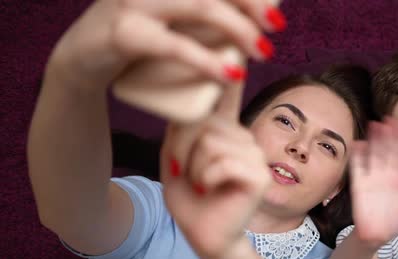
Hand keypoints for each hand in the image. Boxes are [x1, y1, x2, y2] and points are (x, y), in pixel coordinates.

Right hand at [47, 0, 280, 91]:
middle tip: (277, 25)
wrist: (82, 60)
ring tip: (264, 52)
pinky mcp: (124, 32)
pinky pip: (176, 46)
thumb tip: (254, 16)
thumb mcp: (170, 16)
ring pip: (202, 6)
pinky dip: (207, 61)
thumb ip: (198, 10)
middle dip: (251, 2)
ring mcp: (135, 1)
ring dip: (240, 29)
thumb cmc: (139, 38)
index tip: (274, 5)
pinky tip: (231, 75)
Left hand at [159, 83, 270, 258]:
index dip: (229, 67)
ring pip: (209, 142)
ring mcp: (256, 154)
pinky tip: (211, 191)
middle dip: (184, 151)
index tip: (236, 42)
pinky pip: (220, 162)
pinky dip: (205, 179)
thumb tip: (187, 103)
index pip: (227, 94)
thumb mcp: (175, 159)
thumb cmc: (191, 200)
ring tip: (201, 185)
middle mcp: (245, 137)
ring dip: (194, 168)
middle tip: (186, 175)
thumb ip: (181, 130)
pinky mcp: (258, 174)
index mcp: (227, 132)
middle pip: (203, 124)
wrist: (207, 237)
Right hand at [350, 117, 397, 249]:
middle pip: (389, 150)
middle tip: (392, 120)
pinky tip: (359, 143)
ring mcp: (373, 178)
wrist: (376, 236)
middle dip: (391, 135)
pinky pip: (357, 167)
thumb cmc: (396, 222)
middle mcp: (387, 174)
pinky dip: (357, 155)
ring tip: (376, 125)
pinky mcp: (359, 184)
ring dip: (375, 140)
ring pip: (374, 154)